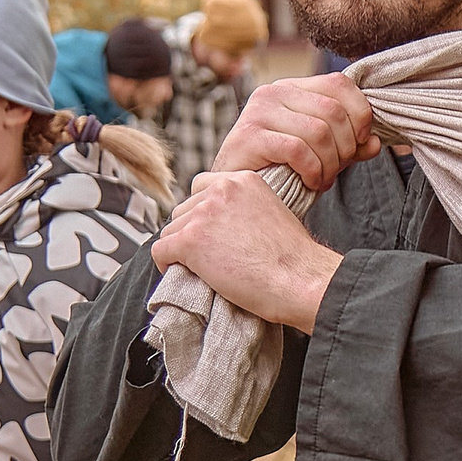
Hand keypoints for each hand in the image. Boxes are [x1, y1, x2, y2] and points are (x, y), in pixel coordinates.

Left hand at [151, 169, 344, 331]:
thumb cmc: (295, 260)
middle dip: (191, 232)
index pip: (202, 187)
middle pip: (183, 209)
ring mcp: (203, 214)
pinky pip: (160, 251)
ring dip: (181, 250)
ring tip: (203, 268)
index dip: (203, 213)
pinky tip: (185, 273)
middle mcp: (221, 190)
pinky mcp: (190, 241)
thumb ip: (244, 210)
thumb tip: (223, 227)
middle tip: (209, 255)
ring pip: (170, 230)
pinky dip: (167, 264)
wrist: (301, 280)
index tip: (213, 233)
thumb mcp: (274, 214)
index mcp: (243, 180)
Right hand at [210, 74, 375, 192]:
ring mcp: (259, 112)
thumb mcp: (323, 153)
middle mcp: (273, 92)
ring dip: (330, 164)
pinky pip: (298, 150)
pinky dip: (313, 171)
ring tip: (323, 179)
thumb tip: (376, 143)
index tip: (361, 142)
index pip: (340, 83)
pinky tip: (310, 182)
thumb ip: (350, 144)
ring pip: (319, 132)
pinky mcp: (249, 136)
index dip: (361, 114)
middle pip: (333, 111)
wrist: (237, 192)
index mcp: (292, 87)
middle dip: (346, 147)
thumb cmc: (281, 170)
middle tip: (337, 169)